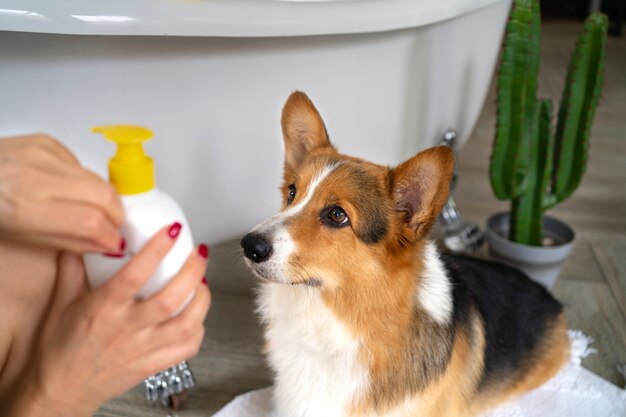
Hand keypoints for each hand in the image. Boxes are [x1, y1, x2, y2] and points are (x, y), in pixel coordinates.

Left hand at [0, 133, 123, 252]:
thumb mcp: (22, 237)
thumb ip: (71, 241)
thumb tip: (107, 243)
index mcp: (23, 208)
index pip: (89, 221)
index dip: (110, 235)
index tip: (115, 243)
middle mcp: (34, 177)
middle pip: (104, 195)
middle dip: (117, 214)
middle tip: (113, 226)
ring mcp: (41, 154)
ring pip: (98, 179)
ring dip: (103, 198)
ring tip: (92, 209)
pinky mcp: (46, 141)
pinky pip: (81, 165)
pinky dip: (83, 181)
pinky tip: (67, 188)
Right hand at [7, 224, 210, 415]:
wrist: (61, 391)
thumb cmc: (61, 349)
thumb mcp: (62, 302)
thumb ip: (73, 267)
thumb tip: (84, 239)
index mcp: (104, 309)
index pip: (134, 275)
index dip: (157, 250)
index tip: (171, 230)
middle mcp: (128, 328)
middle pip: (170, 299)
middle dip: (193, 271)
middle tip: (198, 252)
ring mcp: (145, 348)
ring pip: (186, 323)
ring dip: (202, 299)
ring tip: (202, 282)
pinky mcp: (154, 365)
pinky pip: (187, 348)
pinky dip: (198, 329)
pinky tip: (196, 315)